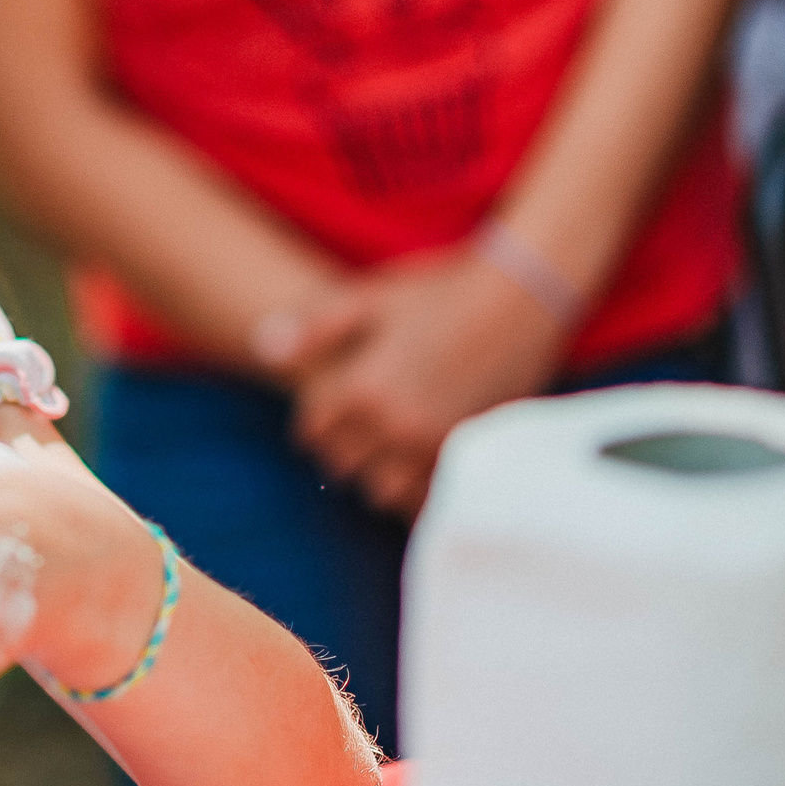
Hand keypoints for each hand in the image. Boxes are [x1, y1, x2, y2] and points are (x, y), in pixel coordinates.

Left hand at [268, 247, 568, 519]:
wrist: (522, 298)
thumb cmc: (441, 291)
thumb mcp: (370, 297)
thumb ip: (313, 328)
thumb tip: (262, 350)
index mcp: (362, 389)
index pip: (312, 431)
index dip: (313, 420)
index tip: (324, 410)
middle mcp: (395, 426)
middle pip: (342, 465)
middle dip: (341, 448)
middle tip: (353, 429)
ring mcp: (435, 445)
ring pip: (382, 489)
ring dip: (377, 472)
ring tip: (385, 447)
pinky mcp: (472, 455)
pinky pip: (427, 494)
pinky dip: (416, 486)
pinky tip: (420, 459)